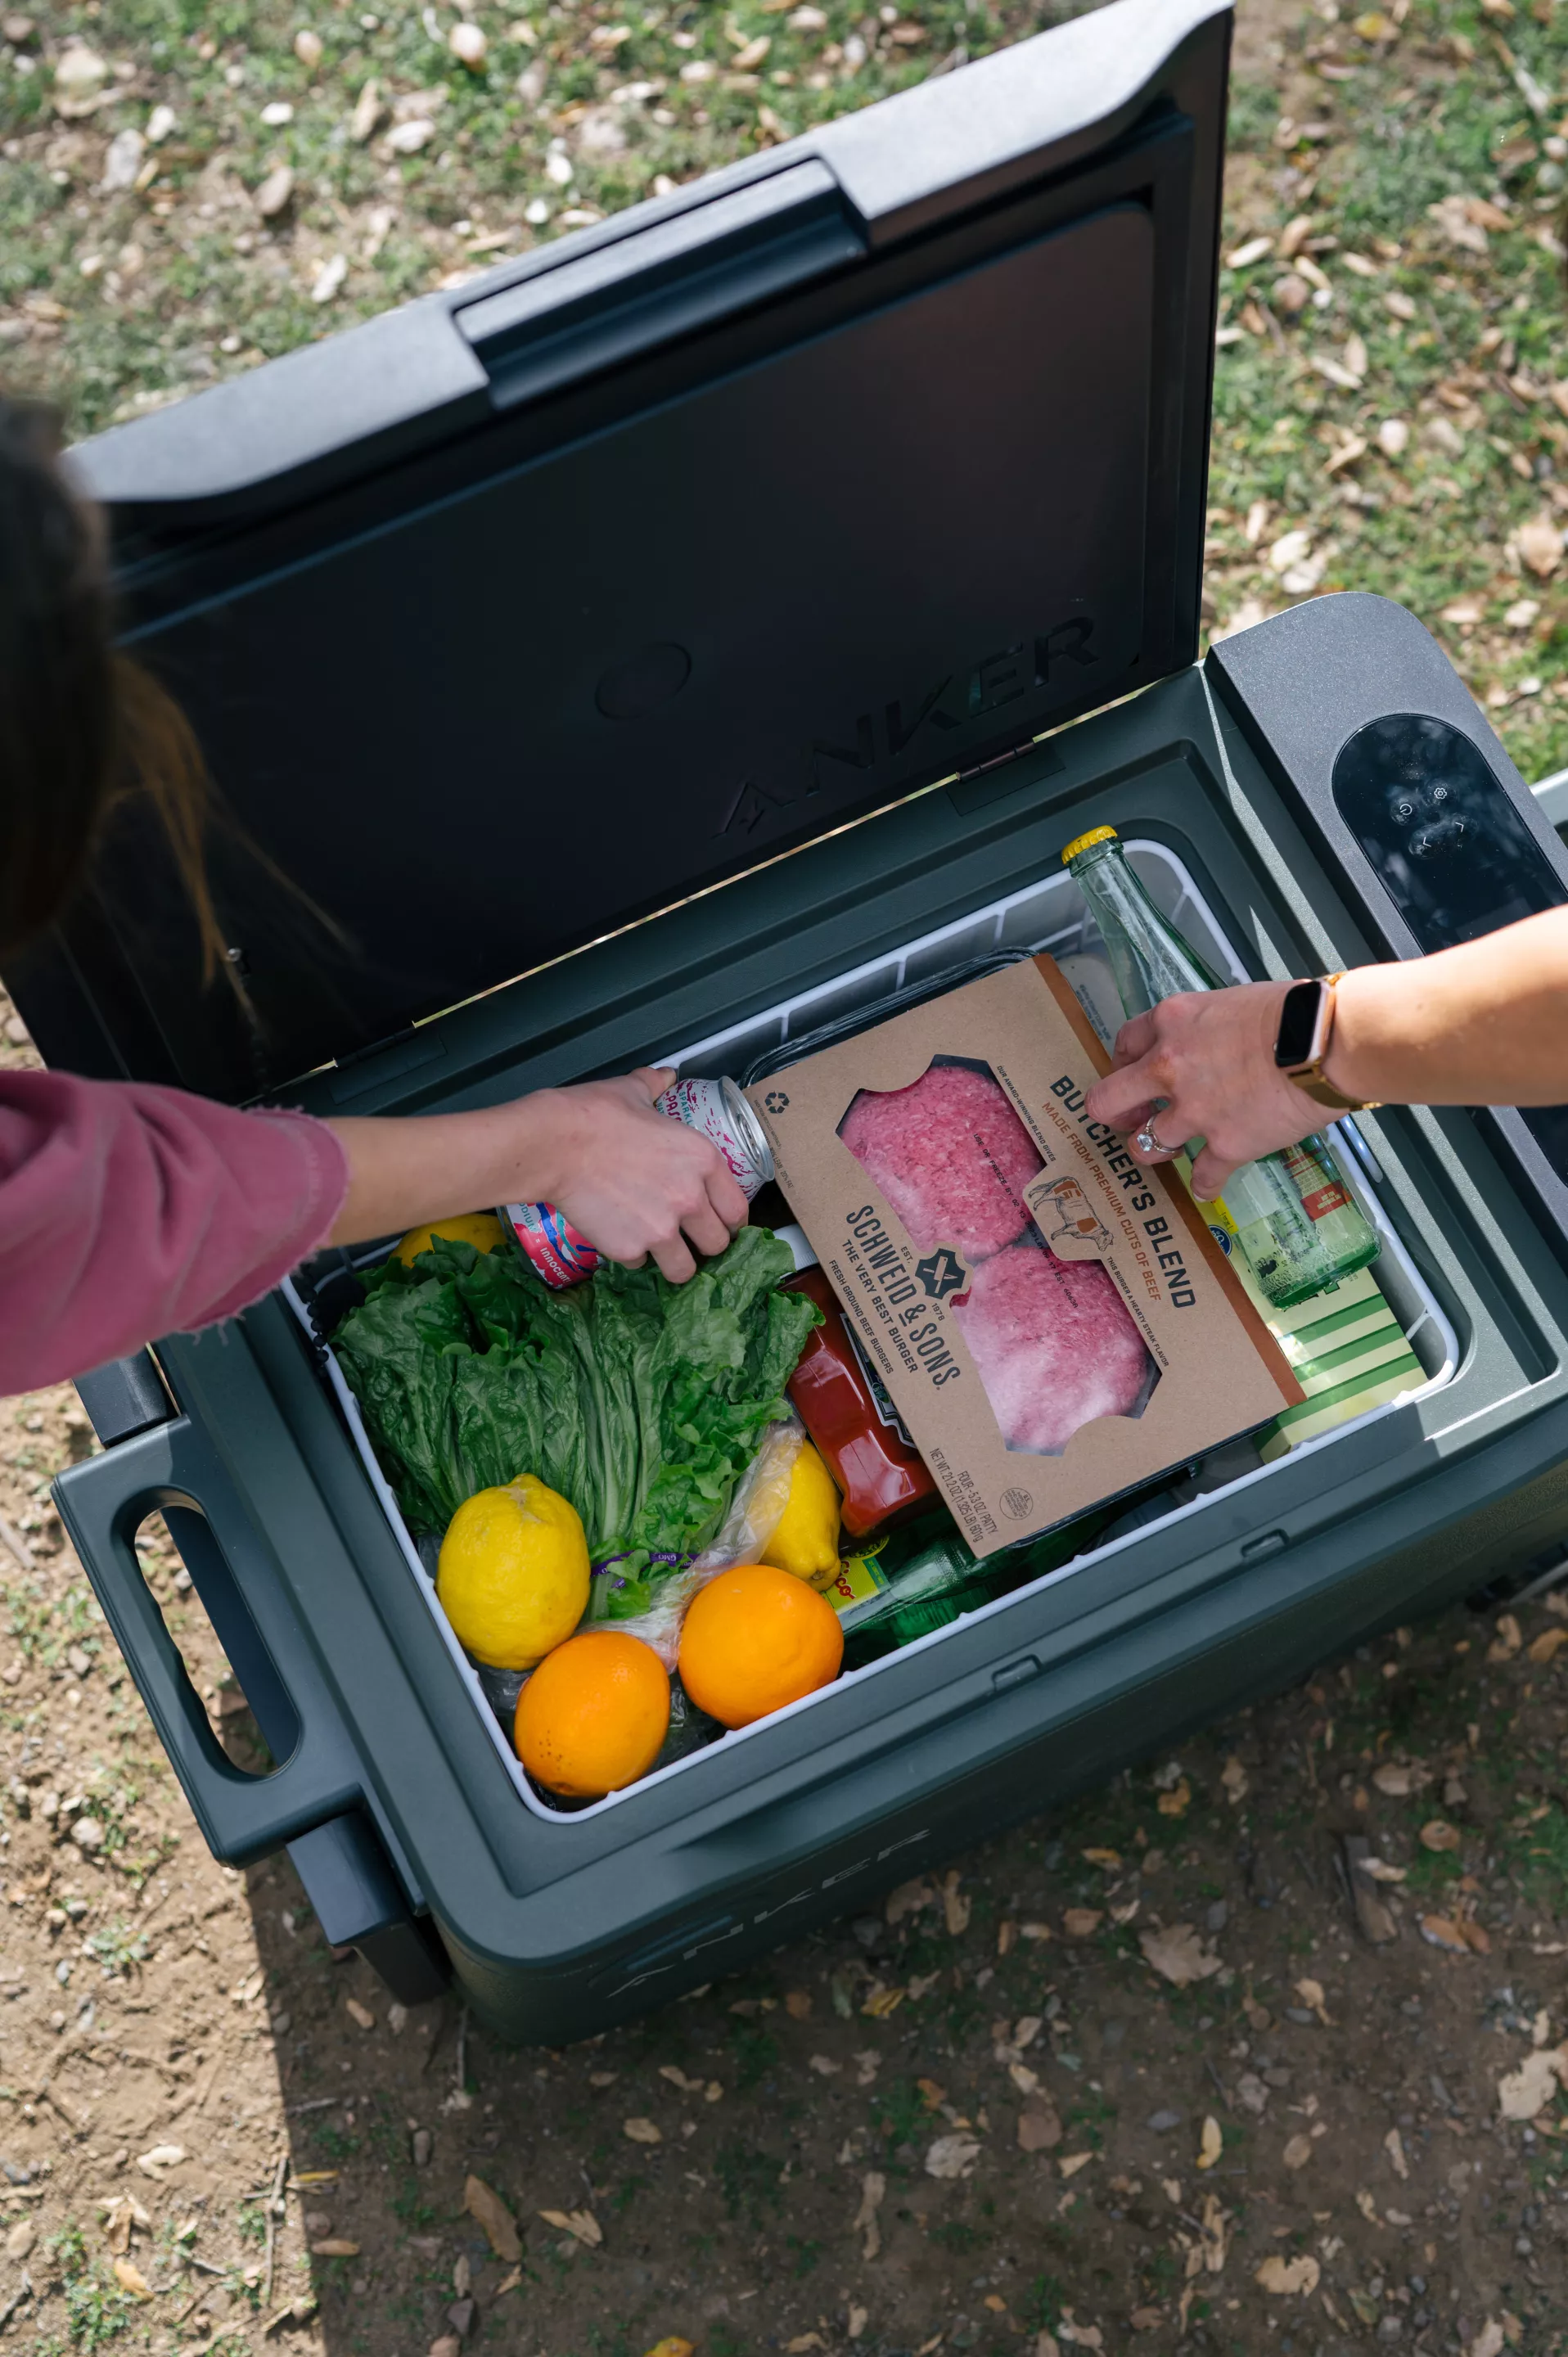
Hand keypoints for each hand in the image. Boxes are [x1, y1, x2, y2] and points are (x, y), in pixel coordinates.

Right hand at [542, 1067, 748, 1283]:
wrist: (554, 1144)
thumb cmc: (594, 1115)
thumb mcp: (634, 1091)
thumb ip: (657, 1086)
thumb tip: (666, 1075)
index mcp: (703, 1160)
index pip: (737, 1210)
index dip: (728, 1220)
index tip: (718, 1223)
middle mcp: (690, 1198)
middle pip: (717, 1244)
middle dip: (703, 1244)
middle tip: (687, 1238)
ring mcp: (662, 1228)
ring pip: (685, 1270)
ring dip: (674, 1262)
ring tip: (660, 1252)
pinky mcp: (630, 1248)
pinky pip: (640, 1263)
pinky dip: (632, 1255)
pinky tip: (620, 1236)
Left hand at [1083, 981, 1334, 1197]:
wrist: (1326, 1042)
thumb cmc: (1294, 1011)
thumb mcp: (1234, 1001)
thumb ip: (1208, 1025)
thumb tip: (1213, 1041)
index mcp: (1173, 1022)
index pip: (1125, 1043)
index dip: (1124, 1062)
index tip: (1131, 1072)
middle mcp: (1170, 1068)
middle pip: (1108, 1101)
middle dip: (1114, 1114)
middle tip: (1127, 1120)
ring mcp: (1194, 1111)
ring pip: (1144, 1145)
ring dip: (1153, 1150)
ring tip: (1168, 1150)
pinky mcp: (1226, 1145)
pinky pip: (1203, 1177)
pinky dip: (1205, 1185)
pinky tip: (1207, 1188)